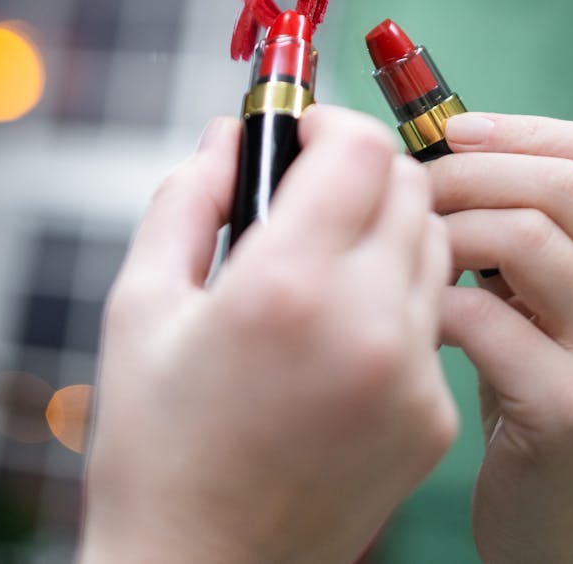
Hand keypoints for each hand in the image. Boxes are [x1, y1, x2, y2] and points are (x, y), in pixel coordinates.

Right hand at [79, 105, 456, 563]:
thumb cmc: (155, 450)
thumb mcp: (140, 305)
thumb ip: (187, 199)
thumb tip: (228, 135)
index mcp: (285, 287)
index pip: (361, 149)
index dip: (331, 122)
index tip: (302, 133)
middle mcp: (365, 325)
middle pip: (409, 186)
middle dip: (362, 168)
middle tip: (314, 189)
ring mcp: (410, 377)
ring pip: (432, 244)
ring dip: (388, 226)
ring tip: (328, 258)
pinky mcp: (432, 419)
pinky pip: (432, 316)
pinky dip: (397, 299)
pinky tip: (343, 330)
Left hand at [431, 112, 572, 563]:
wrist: (569, 514)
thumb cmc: (543, 375)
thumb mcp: (560, 291)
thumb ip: (533, 220)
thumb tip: (444, 139)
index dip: (531, 128)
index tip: (458, 130)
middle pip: (566, 185)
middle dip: (472, 172)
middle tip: (416, 187)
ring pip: (526, 237)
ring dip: (450, 228)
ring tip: (416, 246)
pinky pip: (485, 318)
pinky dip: (435, 301)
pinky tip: (419, 312)